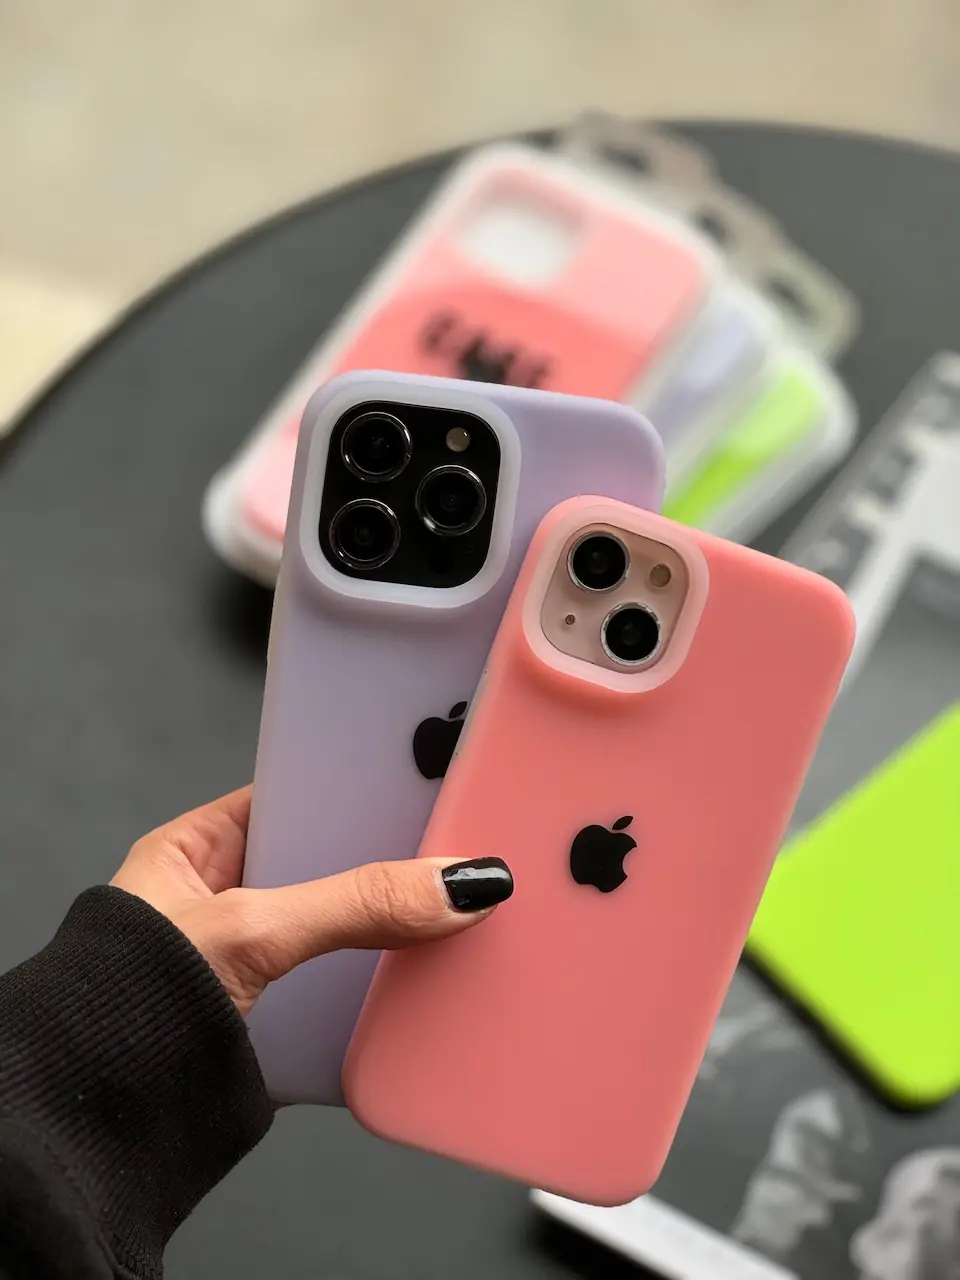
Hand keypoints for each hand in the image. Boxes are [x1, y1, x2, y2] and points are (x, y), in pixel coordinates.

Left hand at [111, 786, 511, 1015]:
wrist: (100, 1126)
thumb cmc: (125, 1008)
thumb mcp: (250, 931)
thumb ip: (353, 903)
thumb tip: (453, 884)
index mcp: (198, 848)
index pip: (297, 796)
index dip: (358, 789)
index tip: (424, 788)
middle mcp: (227, 898)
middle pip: (330, 864)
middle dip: (385, 866)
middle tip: (451, 855)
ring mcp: (254, 961)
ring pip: (342, 929)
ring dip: (388, 933)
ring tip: (451, 914)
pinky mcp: (278, 1019)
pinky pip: (344, 988)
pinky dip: (379, 990)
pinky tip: (419, 978)